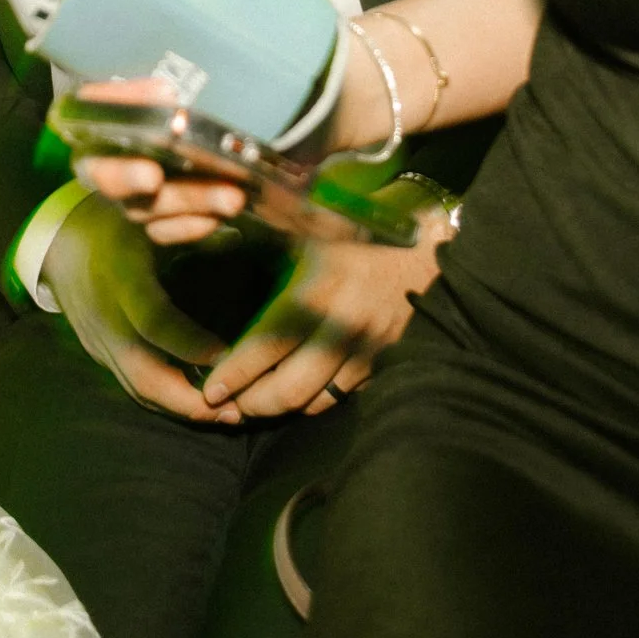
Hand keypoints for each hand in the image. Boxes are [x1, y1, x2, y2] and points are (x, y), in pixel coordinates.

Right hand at [41, 198, 241, 425]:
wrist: (59, 241)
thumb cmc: (116, 221)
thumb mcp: (149, 214)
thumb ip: (189, 225)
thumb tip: (237, 231)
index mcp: (118, 276)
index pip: (152, 321)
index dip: (189, 344)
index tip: (227, 355)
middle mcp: (105, 317)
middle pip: (142, 373)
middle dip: (189, 401)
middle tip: (235, 411)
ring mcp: (98, 341)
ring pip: (137, 389)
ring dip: (180, 408)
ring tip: (226, 415)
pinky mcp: (98, 354)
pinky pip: (131, 385)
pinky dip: (165, 399)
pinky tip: (199, 403)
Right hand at [70, 0, 274, 241]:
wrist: (326, 92)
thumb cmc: (271, 40)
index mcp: (140, 83)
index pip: (93, 102)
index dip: (101, 106)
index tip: (139, 98)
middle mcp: (142, 131)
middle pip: (97, 165)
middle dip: (115, 175)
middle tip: (153, 174)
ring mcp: (166, 171)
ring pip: (140, 205)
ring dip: (174, 206)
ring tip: (226, 194)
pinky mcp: (195, 201)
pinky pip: (171, 230)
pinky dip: (190, 228)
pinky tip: (224, 212)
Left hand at [201, 226, 446, 419]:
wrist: (428, 266)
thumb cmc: (361, 245)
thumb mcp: (315, 234)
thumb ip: (273, 236)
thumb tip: (224, 226)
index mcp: (320, 288)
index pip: (268, 343)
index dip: (235, 373)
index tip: (210, 388)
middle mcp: (342, 326)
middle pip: (288, 389)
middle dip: (250, 405)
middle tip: (223, 408)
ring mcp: (365, 353)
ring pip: (312, 403)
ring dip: (276, 411)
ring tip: (248, 407)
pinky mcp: (380, 370)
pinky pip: (336, 400)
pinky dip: (308, 405)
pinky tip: (289, 399)